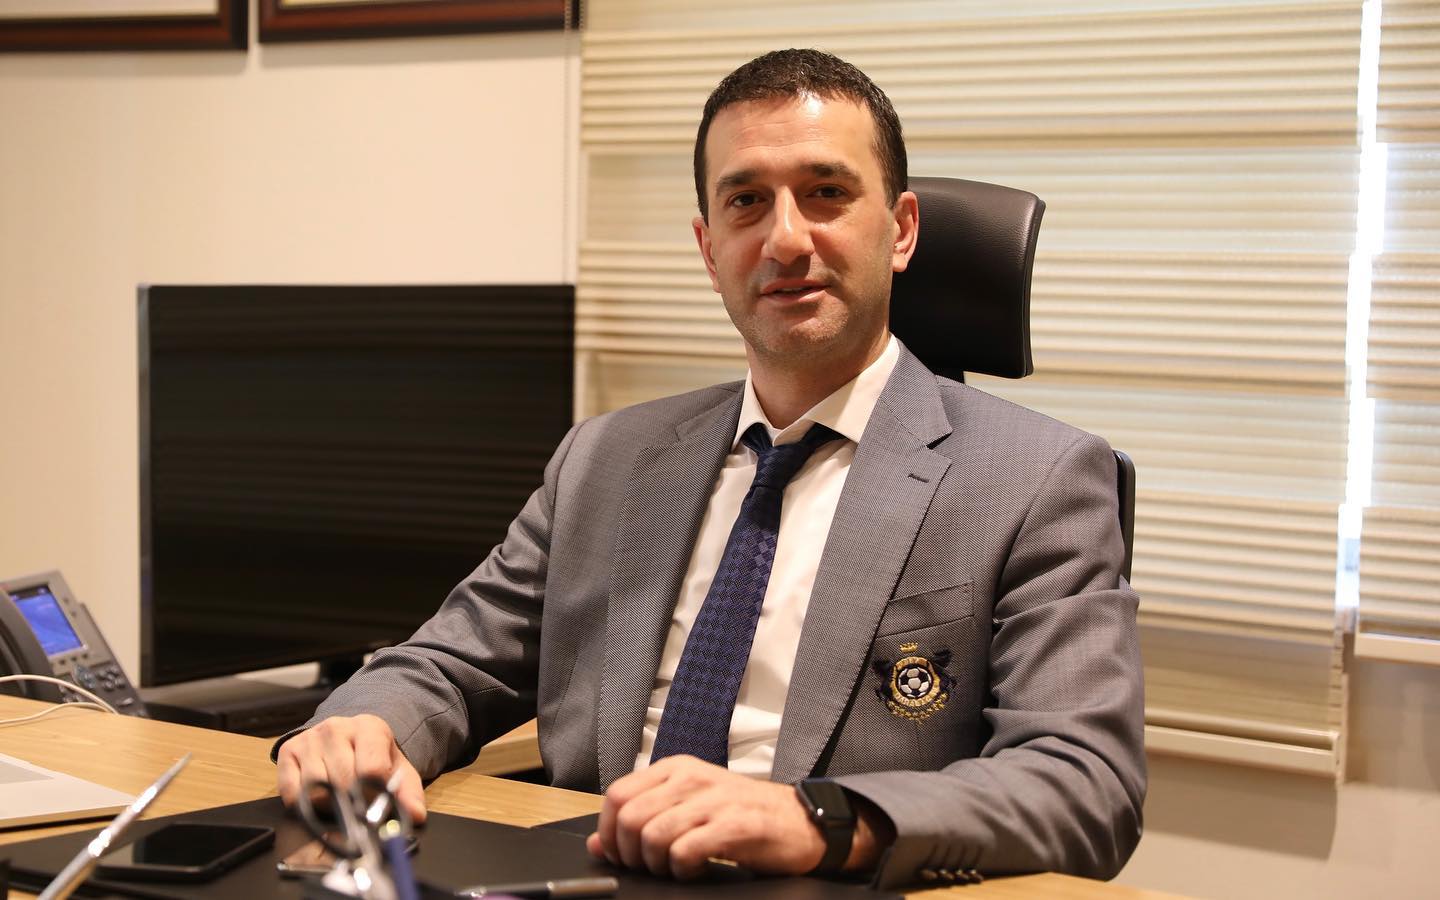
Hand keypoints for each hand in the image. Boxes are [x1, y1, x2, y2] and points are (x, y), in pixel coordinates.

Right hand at [275, 714, 426, 823]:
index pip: (371, 769)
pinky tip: (317, 798)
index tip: (376, 805)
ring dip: (327, 804)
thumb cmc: (373, 758)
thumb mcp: (397, 770)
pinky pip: (292, 792)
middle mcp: (336, 728)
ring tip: (339, 799)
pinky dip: (304, 805)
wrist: (345, 738)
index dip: (374, 795)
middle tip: (357, 808)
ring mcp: (309, 739)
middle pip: (342, 781)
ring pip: (315, 788)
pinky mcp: (287, 752)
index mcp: (369, 728)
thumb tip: (415, 815)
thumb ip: (408, 793)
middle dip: (351, 803)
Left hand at [585, 755, 831, 879]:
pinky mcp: (734, 825)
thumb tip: (598, 844)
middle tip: (649, 866)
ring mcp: (713, 799)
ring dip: (656, 864)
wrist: (800, 821)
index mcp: (676, 768)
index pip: (617, 794)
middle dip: (630, 853)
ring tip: (675, 868)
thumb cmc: (742, 815)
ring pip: (653, 835)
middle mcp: (691, 777)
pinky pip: (685, 850)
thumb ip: (644, 820)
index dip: (609, 832)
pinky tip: (696, 869)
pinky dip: (682, 869)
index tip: (620, 854)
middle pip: (630, 817)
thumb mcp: (689, 808)